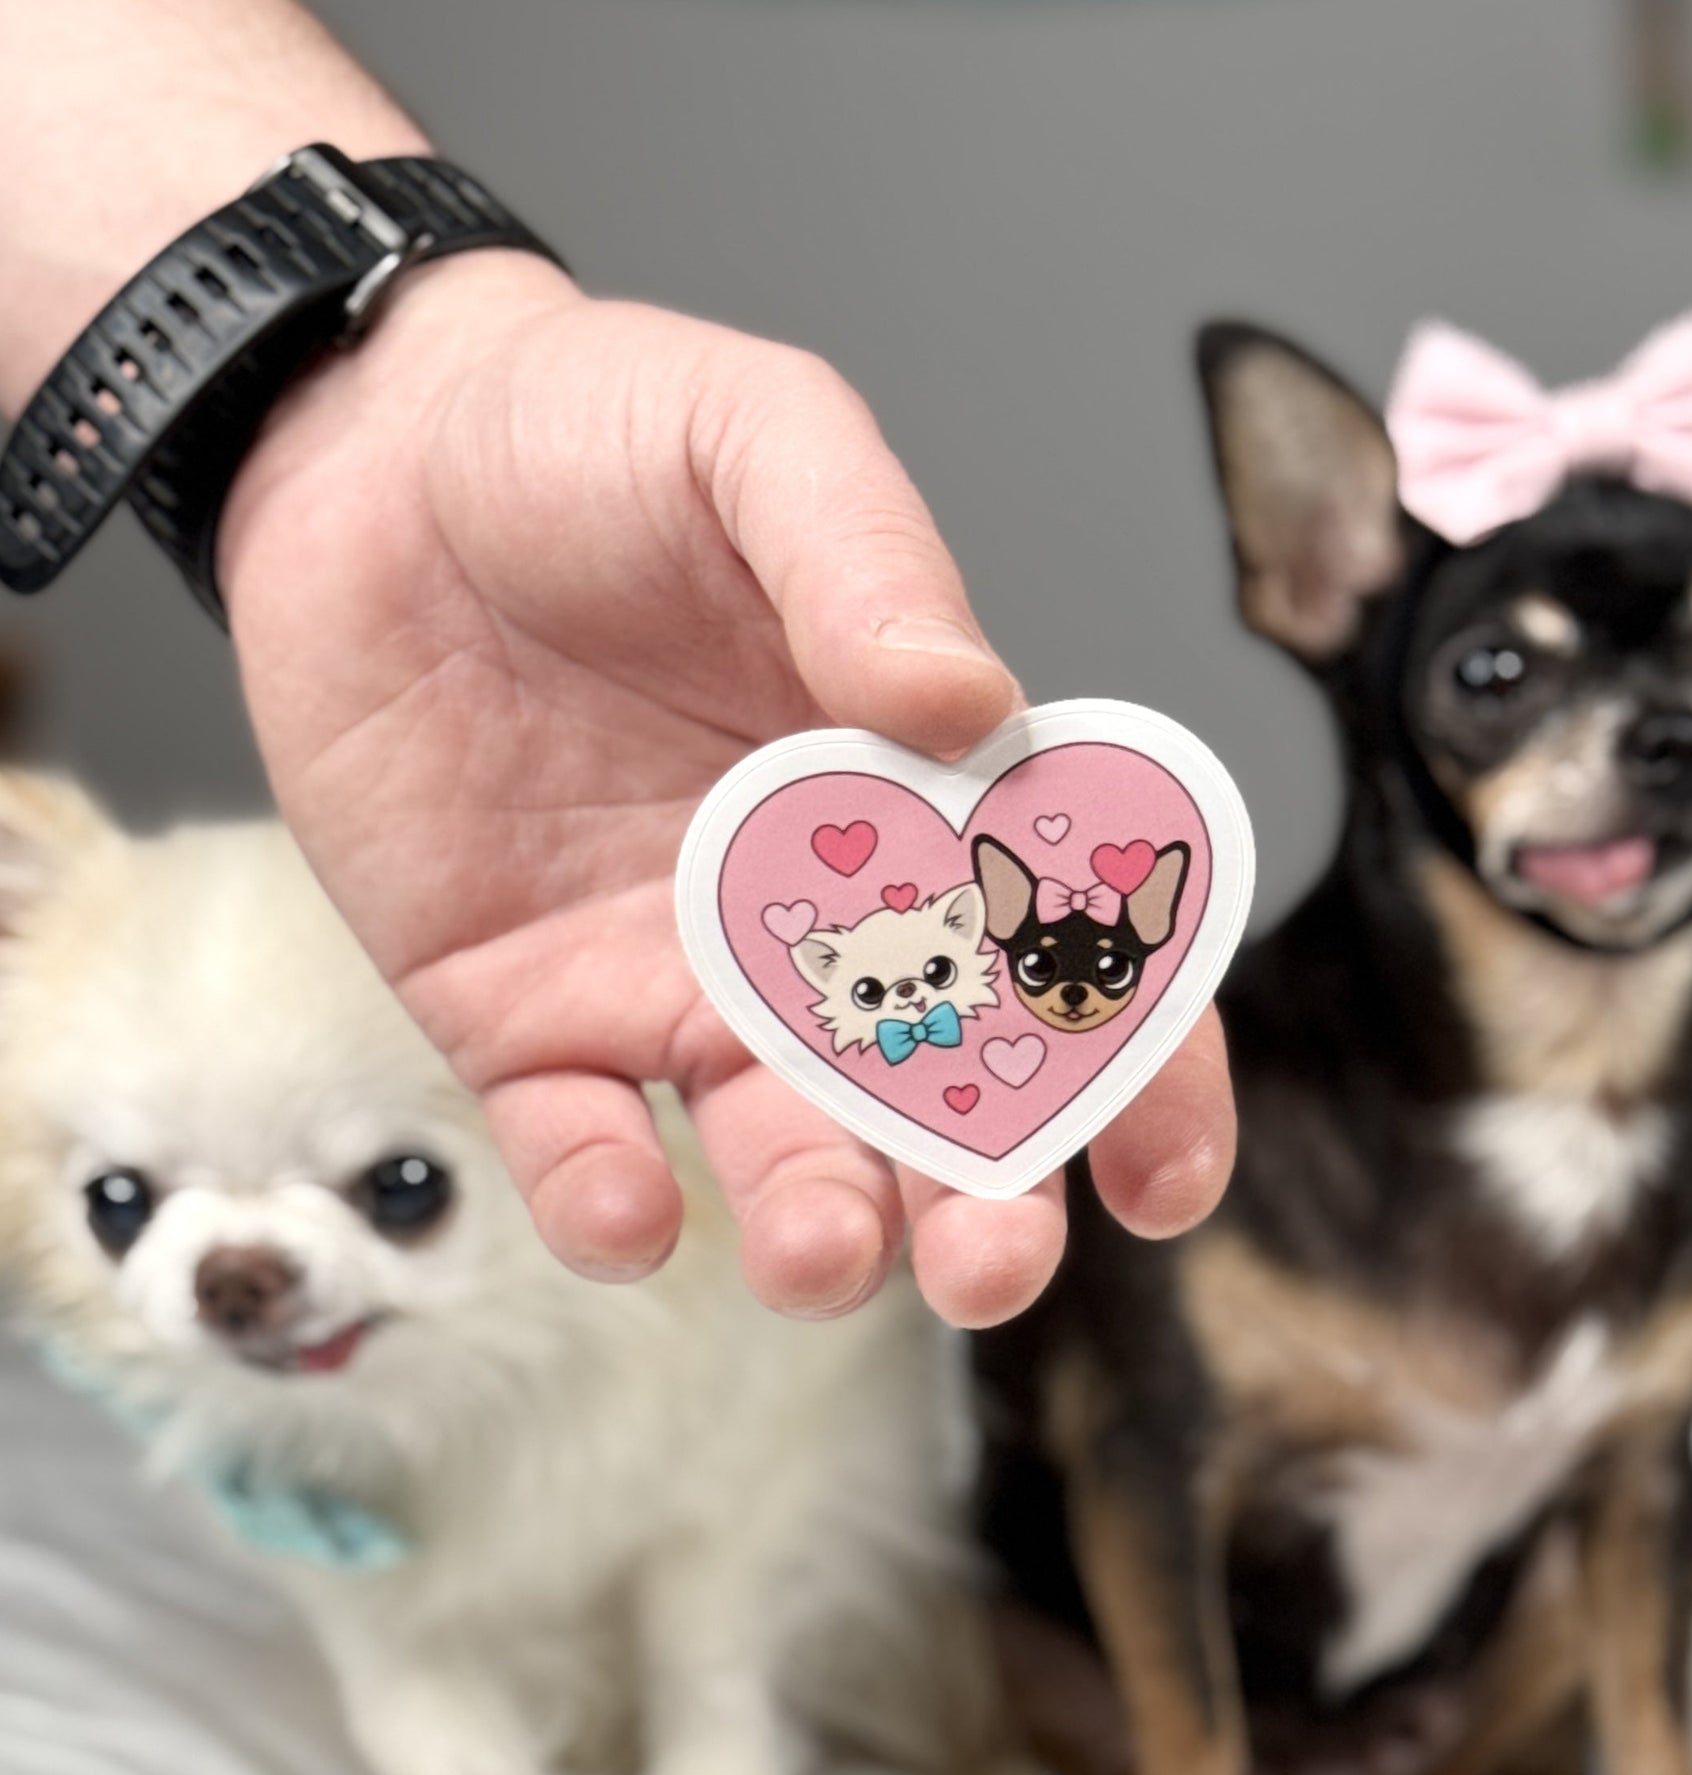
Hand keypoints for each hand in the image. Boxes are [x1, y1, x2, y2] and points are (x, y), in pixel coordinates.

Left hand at [217, 253, 1234, 1324]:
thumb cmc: (591, 432)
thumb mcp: (755, 443)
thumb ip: (866, 563)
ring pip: (781, 1150)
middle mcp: (823, 915)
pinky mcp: (528, 1013)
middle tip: (992, 1262)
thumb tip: (969, 702)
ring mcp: (677, 975)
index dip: (1137, 1074)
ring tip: (823, 1257)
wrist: (364, 458)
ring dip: (820, 1225)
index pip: (1069, 953)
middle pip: (942, 1096)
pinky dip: (612, 1199)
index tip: (1163, 1177)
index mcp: (919, 794)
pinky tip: (628, 1207)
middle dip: (984, 1200)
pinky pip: (584, 1141)